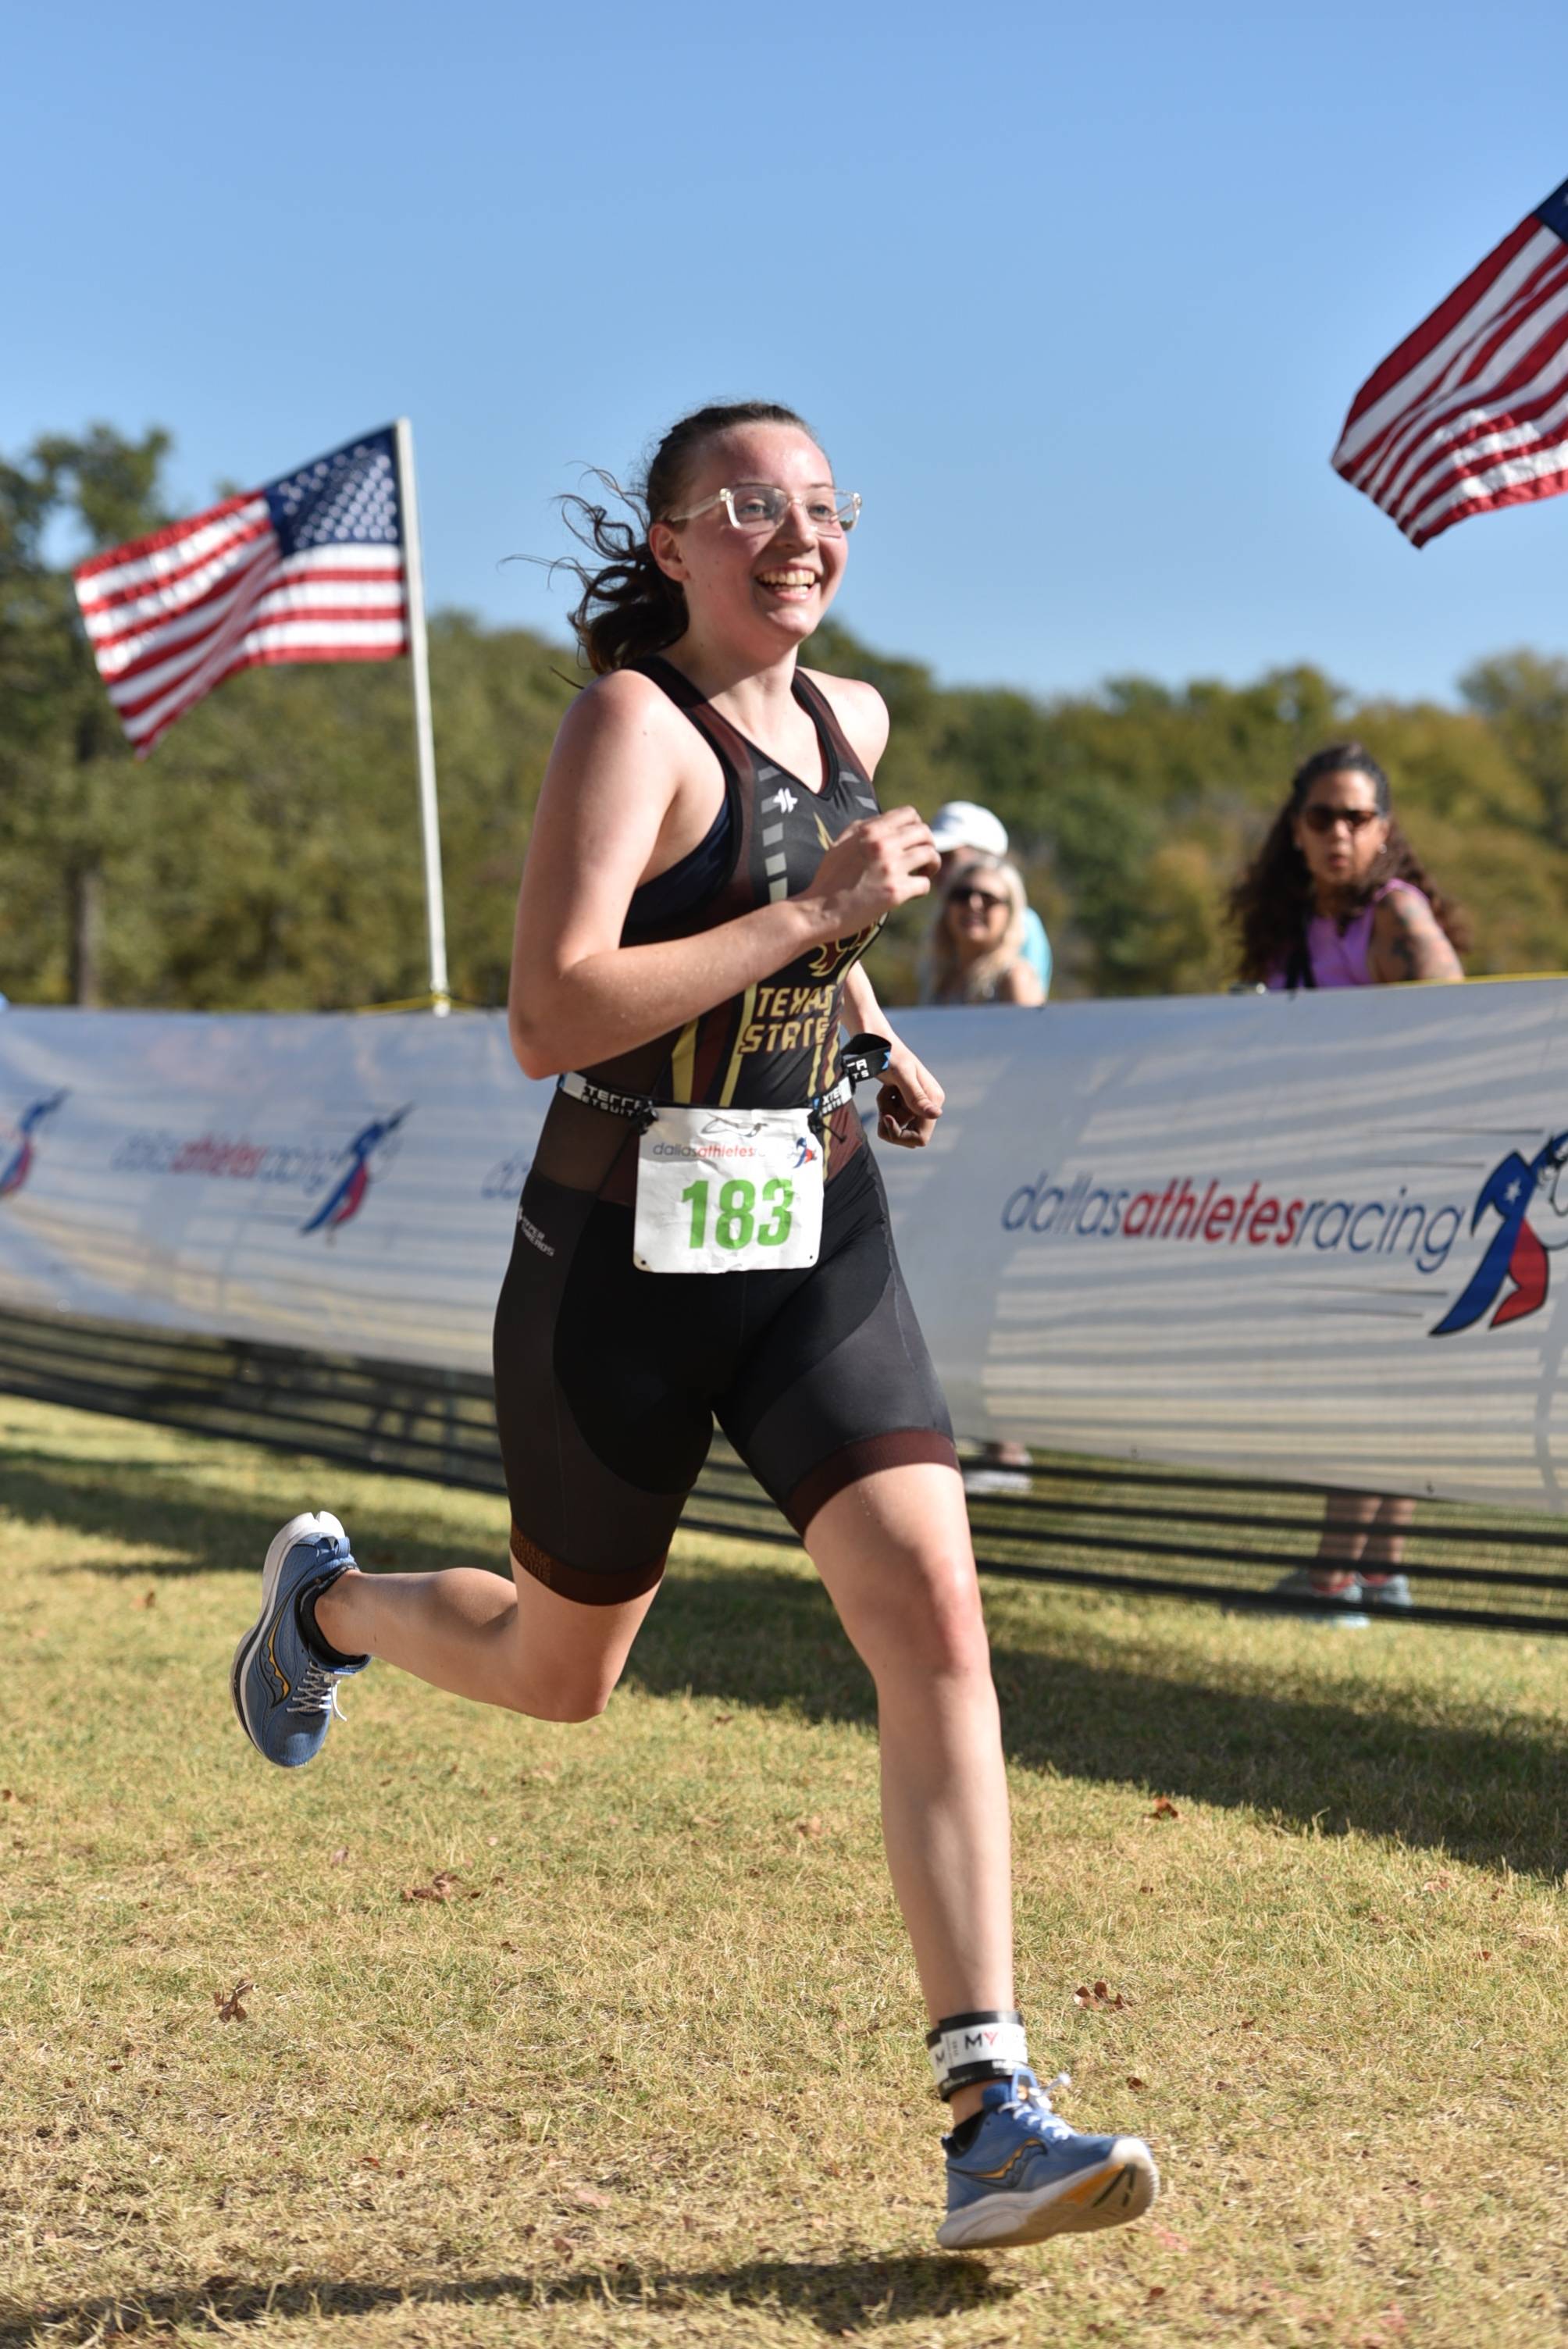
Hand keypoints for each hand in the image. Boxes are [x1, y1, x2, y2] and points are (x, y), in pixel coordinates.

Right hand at [802, 808, 937, 936]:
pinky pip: (924, 884)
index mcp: (869, 830)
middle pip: (925, 833)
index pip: (909, 814)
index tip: (912, 841)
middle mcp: (882, 845)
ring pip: (930, 855)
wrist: (818, 911)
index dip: (916, 826)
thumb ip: (862, 828)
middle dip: (928, 845)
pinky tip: (909, 893)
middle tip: (922, 859)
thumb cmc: (829, 879)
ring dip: (930, 866)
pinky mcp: (895, 892)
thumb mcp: (841, 843)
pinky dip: (920, 889)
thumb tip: (884, 821)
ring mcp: (890, 868)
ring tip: (921, 874)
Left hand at [875, 1036, 943, 1148]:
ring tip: (885, 1088)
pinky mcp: (907, 1101)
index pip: (920, 1138)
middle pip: (908, 1136)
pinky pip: (894, 1117)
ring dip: (886, 1109)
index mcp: (933, 1099)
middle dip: (891, 1122)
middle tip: (882, 1099)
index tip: (885, 1118)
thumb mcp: (901, 1075)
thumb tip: (937, 1114)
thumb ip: (916, 1096)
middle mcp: (929, 1103)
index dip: (900, 1134)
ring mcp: (918, 1103)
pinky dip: (885, 1105)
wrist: (875, 1041)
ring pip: (899, 1125)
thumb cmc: (887, 1053)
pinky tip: (886, 1088)